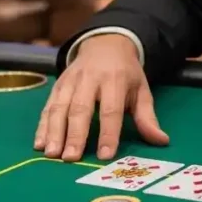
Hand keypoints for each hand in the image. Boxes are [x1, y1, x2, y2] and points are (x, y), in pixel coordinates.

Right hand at [34, 34, 168, 161]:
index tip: (105, 155)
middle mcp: (90, 79)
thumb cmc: (125, 74)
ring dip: (54, 131)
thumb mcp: (141, 90)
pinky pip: (48, 106)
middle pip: (81, 108)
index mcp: (115, 80)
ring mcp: (71, 81)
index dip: (108, 133)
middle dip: (75, 134)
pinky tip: (39, 144)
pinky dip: (42, 125)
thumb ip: (147, 117)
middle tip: (71, 158)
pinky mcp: (58, 85)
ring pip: (60, 107)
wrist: (105, 43)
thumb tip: (162, 141)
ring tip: (52, 155)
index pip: (111, 109)